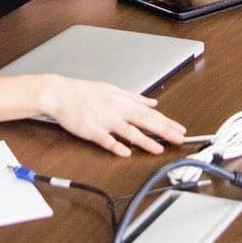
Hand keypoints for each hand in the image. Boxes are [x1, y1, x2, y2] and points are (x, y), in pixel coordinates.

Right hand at [40, 76, 185, 155]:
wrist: (60, 93)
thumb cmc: (85, 92)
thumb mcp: (113, 90)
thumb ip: (135, 98)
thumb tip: (153, 103)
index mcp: (123, 100)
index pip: (150, 113)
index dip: (167, 122)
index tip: (181, 130)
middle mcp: (117, 109)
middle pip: (144, 120)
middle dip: (164, 130)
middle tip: (179, 139)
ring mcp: (104, 120)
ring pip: (128, 131)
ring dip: (144, 140)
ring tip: (159, 148)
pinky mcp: (91, 129)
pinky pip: (105, 140)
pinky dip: (115, 145)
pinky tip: (125, 152)